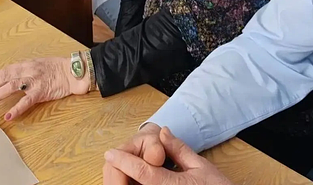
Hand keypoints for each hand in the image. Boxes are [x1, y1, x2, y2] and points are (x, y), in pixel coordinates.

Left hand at [0, 57, 89, 120]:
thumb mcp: (40, 65)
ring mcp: (34, 80)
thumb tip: (13, 79)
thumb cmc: (59, 69)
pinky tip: (9, 115)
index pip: (6, 71)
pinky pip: (26, 101)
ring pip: (11, 86)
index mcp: (28, 64)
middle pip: (5, 77)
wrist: (74, 72)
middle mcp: (29, 70)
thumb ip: (27, 71)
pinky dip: (16, 109)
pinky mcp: (41, 91)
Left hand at [104, 127, 233, 184]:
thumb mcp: (201, 166)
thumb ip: (178, 149)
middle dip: (119, 173)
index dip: (124, 161)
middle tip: (115, 160)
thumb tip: (163, 133)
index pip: (142, 172)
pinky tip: (136, 180)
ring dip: (125, 181)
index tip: (111, 152)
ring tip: (124, 169)